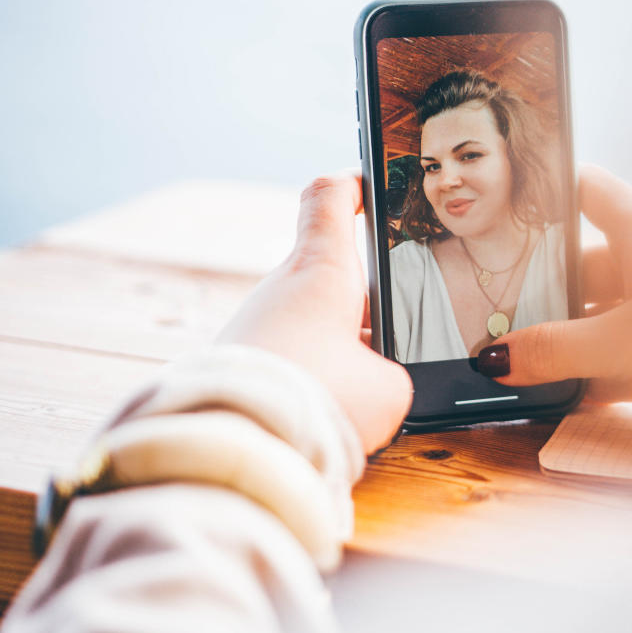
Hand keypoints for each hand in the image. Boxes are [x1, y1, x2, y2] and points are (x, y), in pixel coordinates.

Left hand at [218, 170, 411, 453]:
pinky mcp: (239, 361)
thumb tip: (376, 384)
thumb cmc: (318, 401)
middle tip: (398, 328)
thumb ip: (393, 376)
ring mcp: (256, 323)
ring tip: (365, 387)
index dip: (356, 185)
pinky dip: (314, 373)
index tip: (372, 186)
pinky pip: (290, 355)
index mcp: (322, 269)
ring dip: (341, 344)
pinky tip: (329, 408)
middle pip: (330, 271)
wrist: (233, 447)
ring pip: (312, 319)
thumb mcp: (388, 391)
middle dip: (366, 299)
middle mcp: (281, 286)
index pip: (331, 197)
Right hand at [480, 166, 631, 458]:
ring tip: (504, 364)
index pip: (587, 191)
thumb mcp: (630, 343)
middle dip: (536, 293)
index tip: (496, 210)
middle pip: (581, 269)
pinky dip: (592, 380)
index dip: (544, 193)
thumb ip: (559, 350)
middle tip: (479, 313)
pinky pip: (623, 364)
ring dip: (561, 345)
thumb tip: (495, 358)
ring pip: (599, 322)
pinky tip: (555, 401)